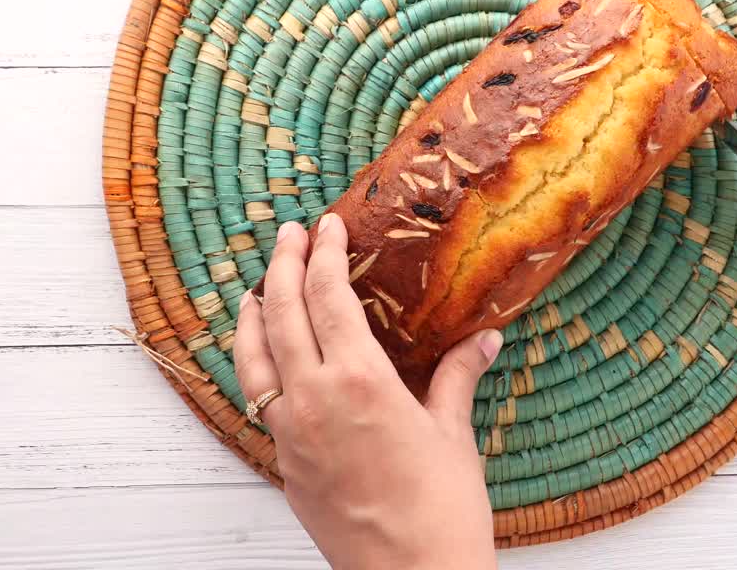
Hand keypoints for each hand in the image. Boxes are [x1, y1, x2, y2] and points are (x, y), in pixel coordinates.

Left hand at [234, 215, 501, 569]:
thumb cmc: (441, 510)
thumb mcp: (452, 434)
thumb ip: (456, 377)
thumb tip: (482, 341)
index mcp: (360, 381)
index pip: (328, 296)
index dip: (323, 254)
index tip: (325, 226)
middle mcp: (314, 399)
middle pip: (282, 313)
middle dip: (283, 266)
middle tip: (290, 236)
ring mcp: (291, 434)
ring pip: (254, 358)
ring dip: (253, 315)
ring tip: (257, 288)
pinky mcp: (285, 464)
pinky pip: (258, 401)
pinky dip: (256, 366)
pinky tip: (266, 360)